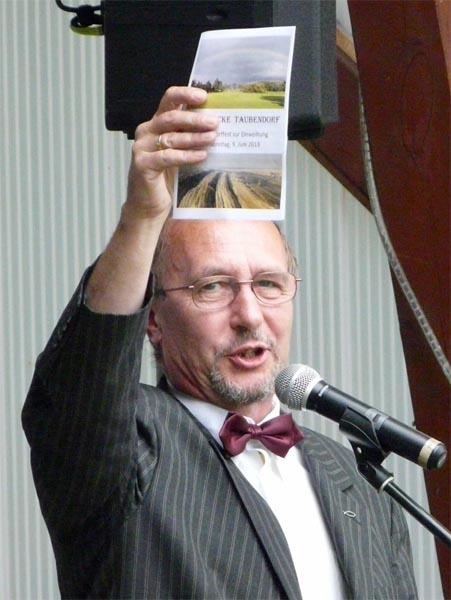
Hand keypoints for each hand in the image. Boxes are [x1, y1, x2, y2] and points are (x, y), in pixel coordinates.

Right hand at [125, 86, 217, 219]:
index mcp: (155, 124)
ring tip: (213, 138)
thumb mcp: (179, 152)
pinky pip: (168, 157)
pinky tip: (202, 156)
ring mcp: (142, 148)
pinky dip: (186, 156)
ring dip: (194, 138)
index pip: (168, 100)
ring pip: (171, 137)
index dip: (185, 94)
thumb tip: (216, 126)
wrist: (148, 206)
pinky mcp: (142, 164)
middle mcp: (146, 132)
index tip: (204, 96)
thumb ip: (189, 137)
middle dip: (195, 119)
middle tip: (215, 123)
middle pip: (171, 117)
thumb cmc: (166, 179)